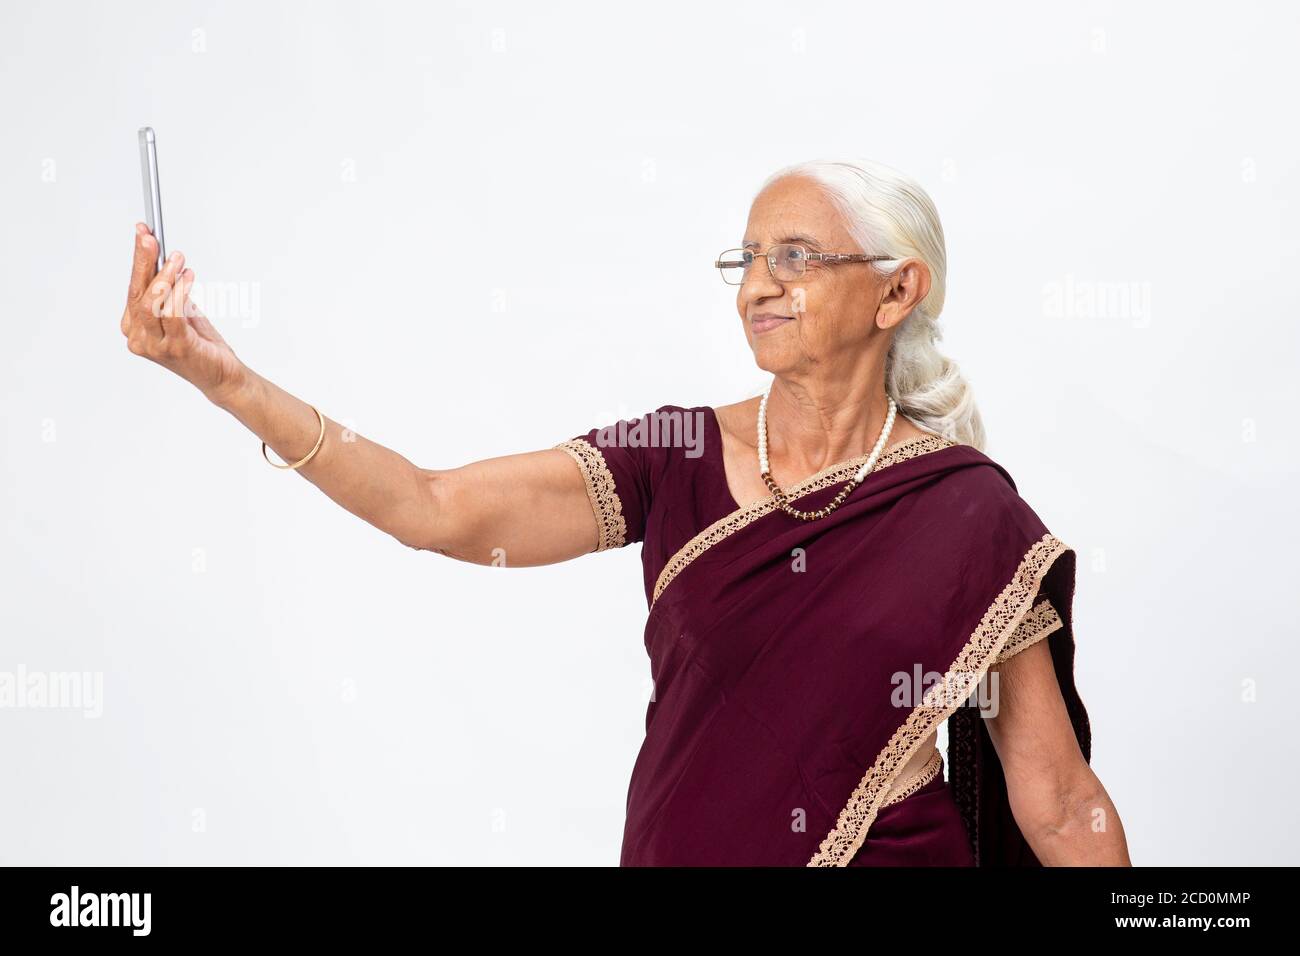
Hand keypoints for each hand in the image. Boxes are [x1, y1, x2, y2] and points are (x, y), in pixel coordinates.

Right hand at [121, 223, 248, 404]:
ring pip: (153, 302)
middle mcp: (138, 338)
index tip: (143, 232)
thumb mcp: (179, 309)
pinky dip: (180, 291)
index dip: (138, 259)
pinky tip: (188, 277)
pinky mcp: (176, 348)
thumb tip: (160, 255)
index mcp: (134, 327)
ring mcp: (155, 345)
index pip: (133, 287)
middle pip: (138, 292)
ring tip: (179, 258)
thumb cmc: (199, 343)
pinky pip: (173, 313)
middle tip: (150, 237)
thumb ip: (166, 289)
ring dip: (165, 275)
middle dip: (144, 261)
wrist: (221, 375)